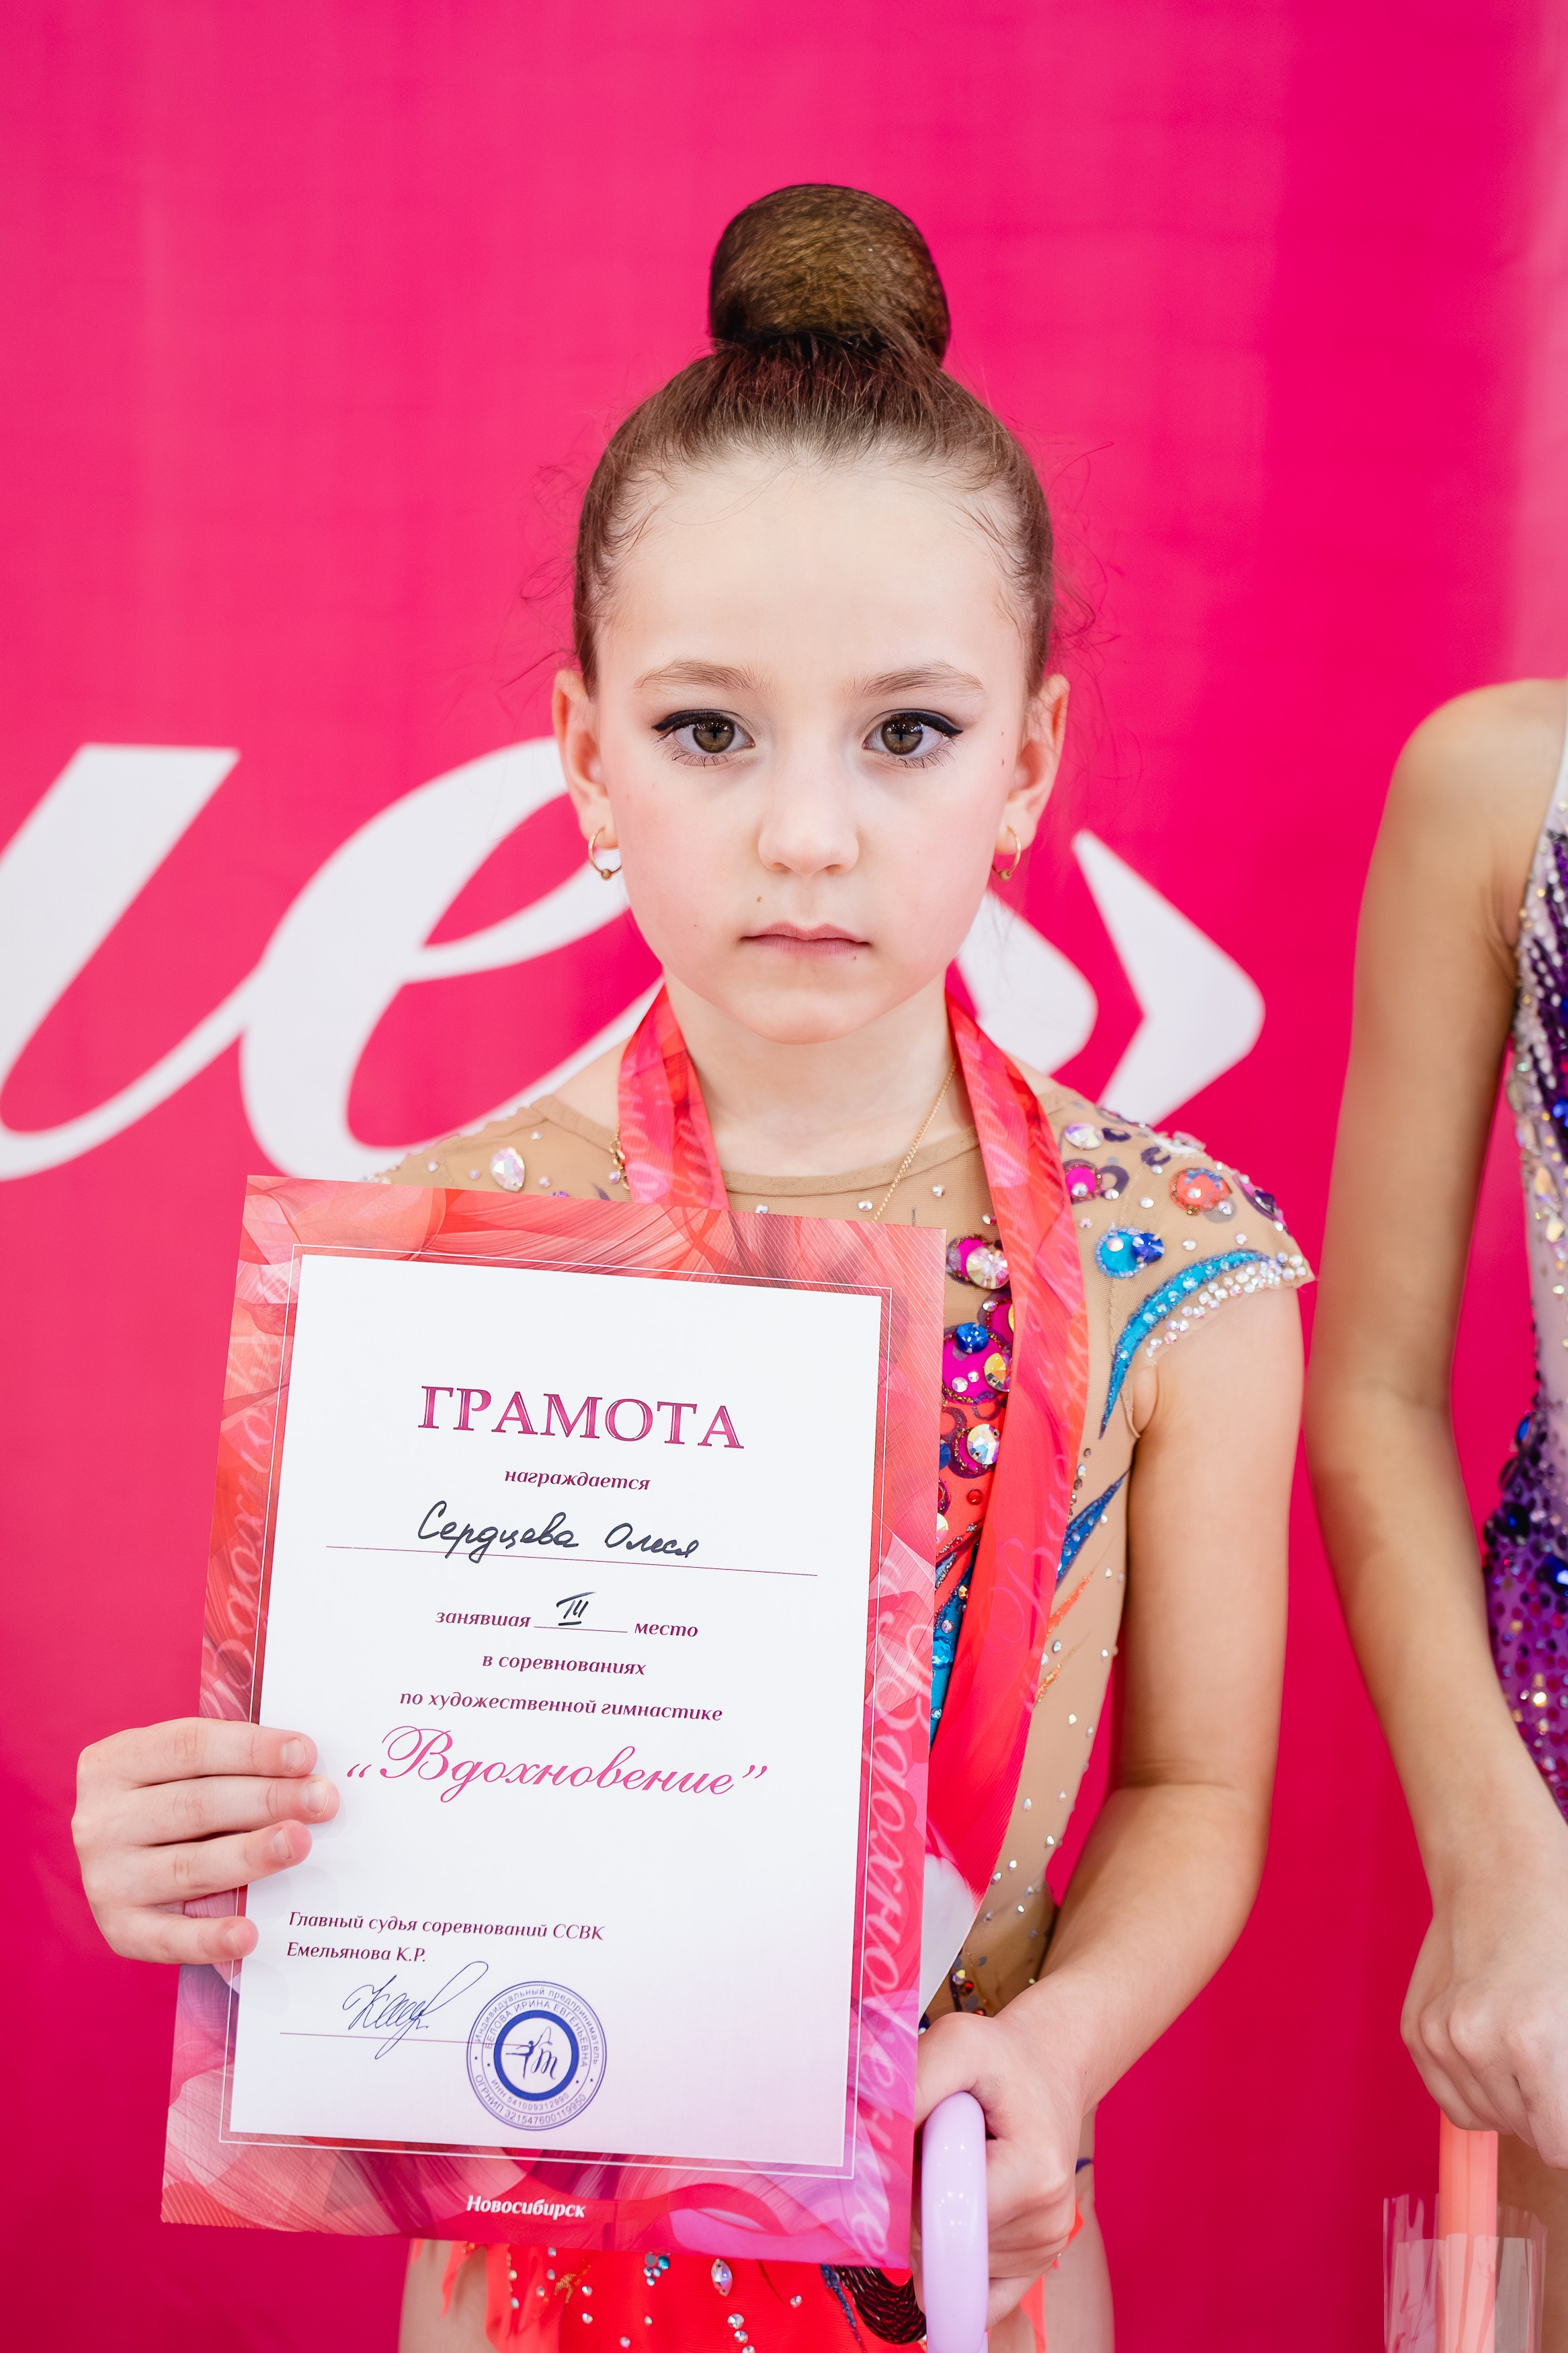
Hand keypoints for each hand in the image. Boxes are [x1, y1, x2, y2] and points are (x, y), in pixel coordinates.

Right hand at [73, 1718, 336, 1964]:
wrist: (118, 1860)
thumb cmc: (172, 1800)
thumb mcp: (182, 1769)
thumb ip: (231, 1764)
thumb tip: (306, 1771)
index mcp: (115, 1763)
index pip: (189, 1747)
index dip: (250, 1749)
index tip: (305, 1754)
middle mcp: (100, 1820)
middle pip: (196, 1805)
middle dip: (267, 1800)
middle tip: (322, 1800)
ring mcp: (105, 1878)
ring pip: (189, 1866)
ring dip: (251, 1856)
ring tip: (301, 1843)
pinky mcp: (119, 1929)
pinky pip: (168, 1938)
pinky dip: (209, 1938)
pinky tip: (249, 1934)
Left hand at [915, 1996, 1083, 2325]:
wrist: (1047, 2070)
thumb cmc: (1001, 2058)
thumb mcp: (956, 2043)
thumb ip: (913, 2087)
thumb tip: (872, 2147)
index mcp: (1034, 2173)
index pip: (945, 2214)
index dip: (908, 2186)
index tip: (910, 2146)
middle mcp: (1046, 2222)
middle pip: (943, 2245)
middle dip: (915, 2203)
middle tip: (931, 2148)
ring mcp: (1043, 2248)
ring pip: (950, 2266)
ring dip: (932, 2220)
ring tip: (953, 2165)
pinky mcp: (1035, 2261)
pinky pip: (977, 2297)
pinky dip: (950, 2263)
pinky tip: (950, 2219)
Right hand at [1403, 1818, 1567, 2166]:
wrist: (1499, 1870)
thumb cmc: (1561, 1927)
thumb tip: (1564, 2118)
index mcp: (1533, 2039)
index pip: (1559, 2146)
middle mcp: (1474, 2041)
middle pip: (1527, 2135)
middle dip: (1550, 2111)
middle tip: (1556, 2059)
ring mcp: (1436, 2035)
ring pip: (1485, 2119)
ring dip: (1513, 2101)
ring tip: (1527, 2047)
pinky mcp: (1414, 2030)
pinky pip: (1450, 2097)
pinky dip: (1477, 2087)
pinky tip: (1494, 2045)